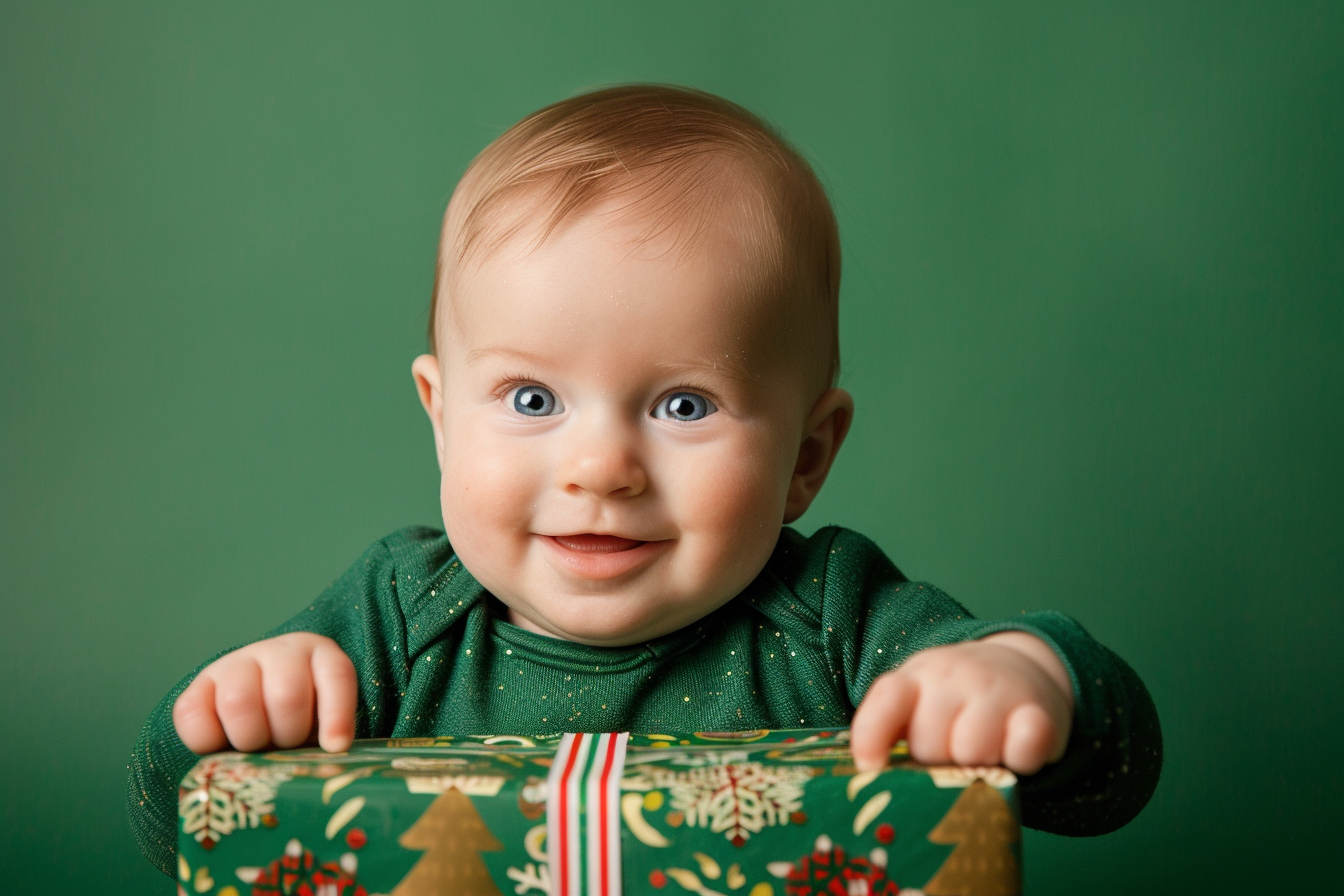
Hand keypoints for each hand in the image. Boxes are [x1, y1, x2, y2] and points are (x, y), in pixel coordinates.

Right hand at [172, 633, 356, 753]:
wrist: (256, 707)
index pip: (336, 675)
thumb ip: (326, 738)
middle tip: (285, 747)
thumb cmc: (300, 721)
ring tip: (257, 748)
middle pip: (287, 694)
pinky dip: (207, 741)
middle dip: (288, 734)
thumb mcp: (322, 724)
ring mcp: (235, 664)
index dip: (337, 714)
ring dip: (250, 739)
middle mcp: (278, 651)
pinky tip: (222, 747)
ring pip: (239, 701)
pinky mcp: (197, 686)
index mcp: (320, 655)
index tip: (336, 746)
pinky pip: (192, 714)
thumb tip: (326, 761)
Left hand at [850, 631, 1073, 774]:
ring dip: (976, 767)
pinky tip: (1014, 754)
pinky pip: (1023, 750)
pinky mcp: (1039, 713)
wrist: (1018, 665)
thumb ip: (891, 732)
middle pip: (929, 744)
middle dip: (935, 761)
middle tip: (949, 754)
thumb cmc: (955, 699)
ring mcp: (998, 690)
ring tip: (980, 754)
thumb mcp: (917, 700)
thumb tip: (870, 777)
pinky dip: (1019, 761)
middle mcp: (955, 677)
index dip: (871, 736)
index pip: (887, 700)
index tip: (871, 766)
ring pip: (972, 751)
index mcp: (917, 676)